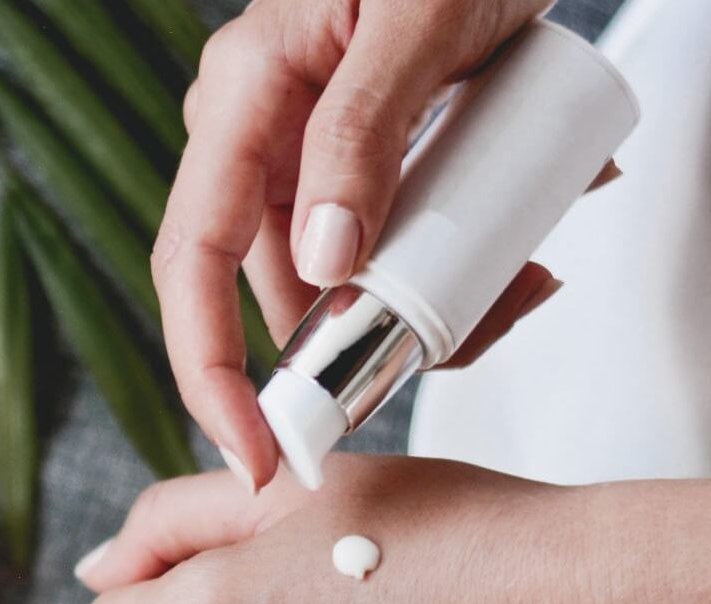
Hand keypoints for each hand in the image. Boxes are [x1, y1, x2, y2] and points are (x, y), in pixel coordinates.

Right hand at [152, 0, 620, 490]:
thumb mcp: (416, 19)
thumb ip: (360, 132)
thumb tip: (324, 266)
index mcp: (242, 102)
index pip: (191, 264)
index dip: (210, 373)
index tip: (255, 453)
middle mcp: (259, 141)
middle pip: (277, 295)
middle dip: (354, 351)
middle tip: (452, 351)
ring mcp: (309, 164)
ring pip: (343, 290)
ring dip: (424, 316)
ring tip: (519, 280)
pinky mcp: (361, 178)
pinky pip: (384, 260)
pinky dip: (446, 283)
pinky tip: (517, 261)